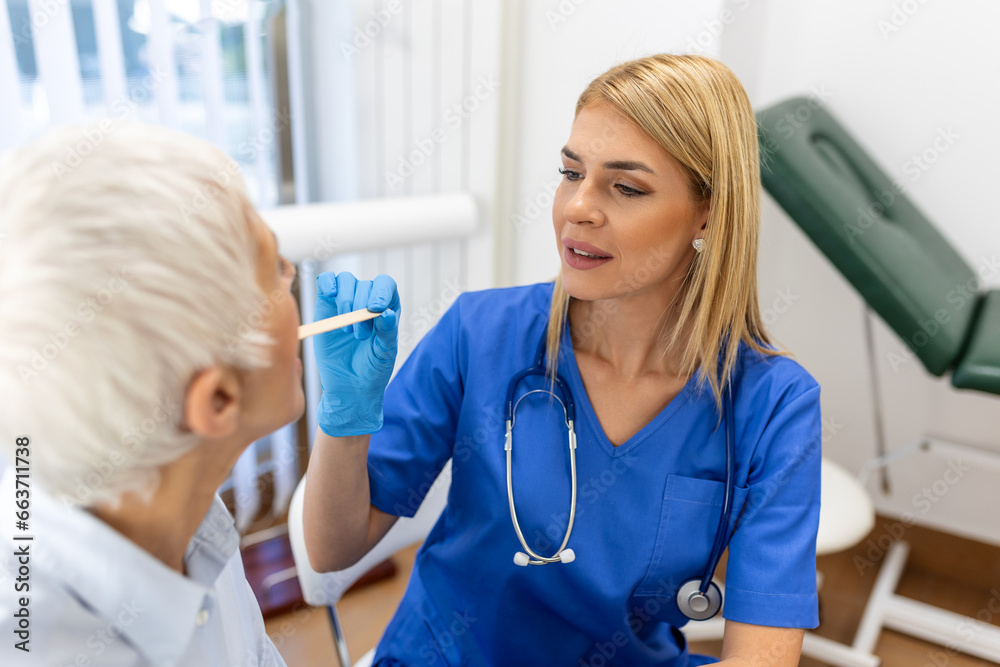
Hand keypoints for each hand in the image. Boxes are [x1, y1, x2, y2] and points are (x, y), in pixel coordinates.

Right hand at [313, 272, 399, 435]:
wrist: (349, 386)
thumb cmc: (372, 369)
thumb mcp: (385, 353)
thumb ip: (387, 332)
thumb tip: (387, 313)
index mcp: (386, 307)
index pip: (386, 285)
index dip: (381, 292)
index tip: (375, 308)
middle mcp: (367, 300)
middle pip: (365, 284)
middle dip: (361, 307)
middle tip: (359, 336)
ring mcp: (345, 301)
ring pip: (346, 281)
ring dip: (346, 301)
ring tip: (347, 331)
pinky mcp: (325, 306)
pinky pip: (326, 283)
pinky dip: (328, 284)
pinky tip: (331, 295)